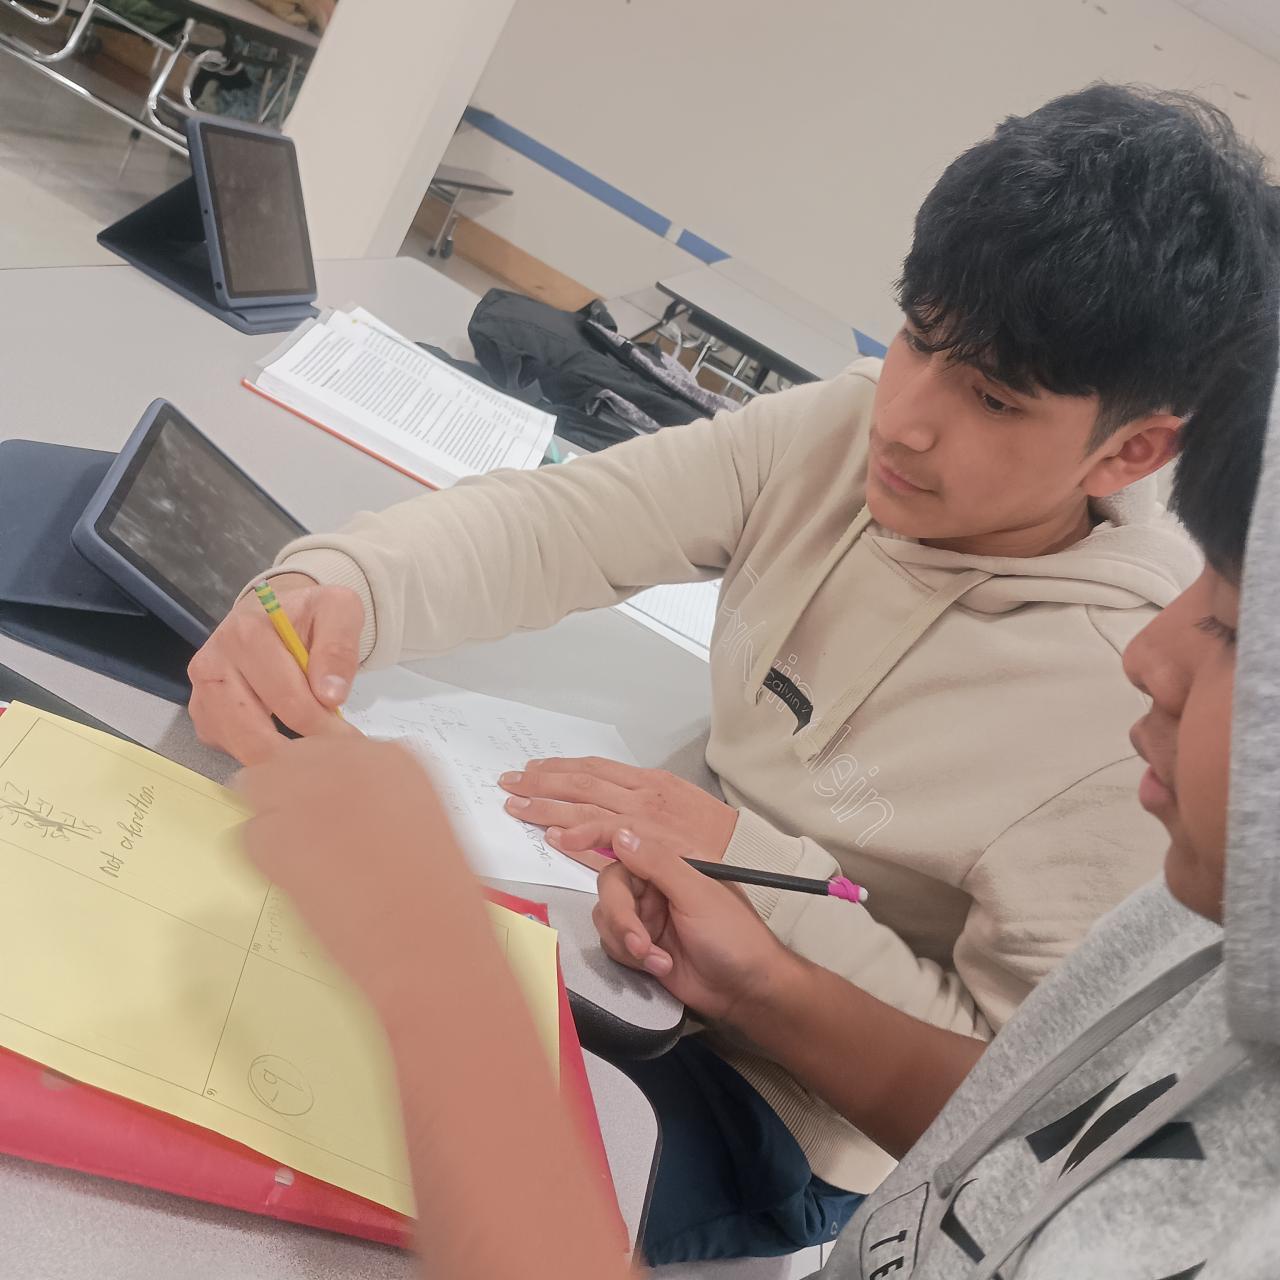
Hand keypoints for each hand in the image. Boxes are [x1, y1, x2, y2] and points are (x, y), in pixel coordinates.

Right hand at [189, 574, 363, 764]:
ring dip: (280, 759)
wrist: (274, 613)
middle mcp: (212, 664)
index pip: (287, 699)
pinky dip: (261, 756)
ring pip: (240, 748)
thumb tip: (331, 695)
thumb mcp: (338, 611)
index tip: (348, 737)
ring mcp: (202, 693)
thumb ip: (339, 647)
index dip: (322, 725)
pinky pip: (229, 750)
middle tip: (333, 755)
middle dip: (299, 752)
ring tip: (314, 751)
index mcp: (246, 634)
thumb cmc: (308, 615)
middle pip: (255, 733)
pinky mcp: (202, 715)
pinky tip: (286, 742)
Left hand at [239, 736, 492, 1009]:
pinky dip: (268, 858)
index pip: (333, 746)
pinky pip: (253, 834)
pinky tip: (307, 883)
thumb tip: (343, 800)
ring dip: (276, 819)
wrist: (428, 942)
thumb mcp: (424, 820)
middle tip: (313, 839)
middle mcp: (348, 759)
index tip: (335, 810)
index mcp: (394, 754)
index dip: (327, 781)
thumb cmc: (439, 895)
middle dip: (294, 792)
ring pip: (260, 788)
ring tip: (310, 862)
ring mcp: (307, 792)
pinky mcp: (275, 833)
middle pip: (292, 758)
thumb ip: (382, 795)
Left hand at [499, 757, 737, 863]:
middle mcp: (642, 793)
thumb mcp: (680, 810)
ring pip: (584, 803)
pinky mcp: (648, 840)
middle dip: (541, 780)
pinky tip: (554, 836)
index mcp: (649, 782)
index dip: (561, 768)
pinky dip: (577, 833)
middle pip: (581, 780)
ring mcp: (643, 815)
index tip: (535, 769)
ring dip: (546, 804)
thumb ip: (643, 809)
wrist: (749, 852)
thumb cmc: (718, 838)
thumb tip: (610, 818)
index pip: (594, 768)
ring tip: (517, 806)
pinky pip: (605, 834)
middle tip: (510, 782)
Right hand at [592, 826, 796, 1025]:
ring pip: (607, 914)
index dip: (597, 833)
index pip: (631, 837)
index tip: (567, 838)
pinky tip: (661, 967)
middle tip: (639, 942)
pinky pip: (612, 940)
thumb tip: (621, 834)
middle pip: (612, 883)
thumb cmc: (734, 937)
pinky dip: (631, 956)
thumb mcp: (698, 895)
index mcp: (676, 859)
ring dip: (628, 940)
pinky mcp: (641, 942)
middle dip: (621, 916)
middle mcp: (658, 881)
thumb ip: (658, 862)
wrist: (745, 992)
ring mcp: (648, 912)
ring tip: (658, 960)